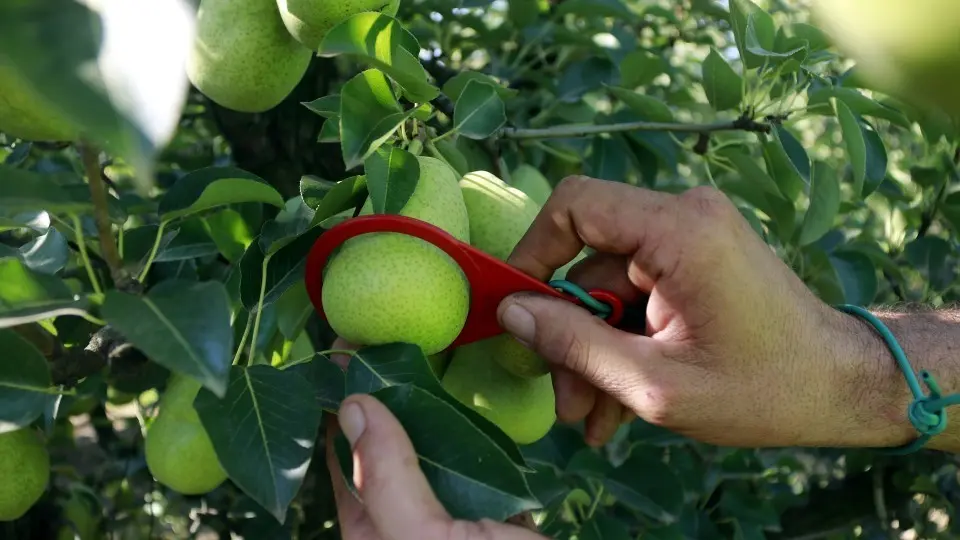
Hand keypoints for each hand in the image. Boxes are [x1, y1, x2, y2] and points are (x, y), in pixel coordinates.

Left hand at [324, 355, 546, 539]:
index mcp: (373, 535)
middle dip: (387, 394)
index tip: (346, 344)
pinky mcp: (493, 517)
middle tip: (396, 333)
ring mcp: (451, 520)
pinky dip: (477, 431)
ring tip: (436, 349)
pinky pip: (477, 465)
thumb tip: (352, 403)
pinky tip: (479, 396)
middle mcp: (404, 525)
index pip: (340, 455)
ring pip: (434, 451)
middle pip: (387, 447)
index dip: (338, 399)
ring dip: (433, 406)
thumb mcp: (425, 539)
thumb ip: (386, 477)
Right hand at [497, 176, 887, 448]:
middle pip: (588, 262)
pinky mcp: (696, 261)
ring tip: (593, 419)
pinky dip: (624, 343)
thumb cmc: (762, 388)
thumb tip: (509, 313)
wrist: (841, 387)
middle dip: (570, 334)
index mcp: (679, 230)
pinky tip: (617, 404)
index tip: (516, 310)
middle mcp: (683, 217)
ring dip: (595, 353)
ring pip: (609, 290)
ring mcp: (691, 238)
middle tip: (565, 402)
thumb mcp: (656, 383)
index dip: (532, 252)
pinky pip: (637, 296)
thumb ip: (575, 345)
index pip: (575, 205)